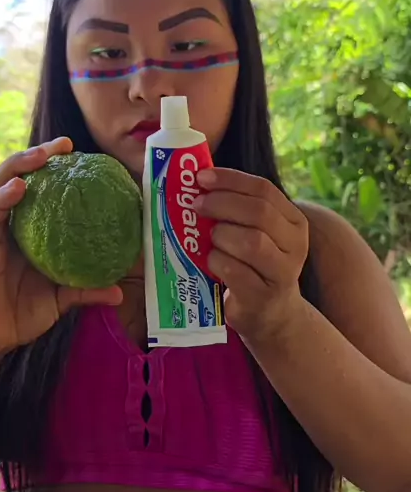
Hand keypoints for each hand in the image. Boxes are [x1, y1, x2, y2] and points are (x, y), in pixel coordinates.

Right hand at [0, 137, 122, 355]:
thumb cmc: (23, 314)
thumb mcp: (61, 300)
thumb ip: (86, 290)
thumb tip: (120, 291)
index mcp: (31, 232)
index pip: (42, 191)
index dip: (57, 170)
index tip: (82, 155)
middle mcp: (11, 225)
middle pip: (20, 177)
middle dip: (39, 155)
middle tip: (65, 145)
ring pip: (0, 185)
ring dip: (19, 165)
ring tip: (41, 155)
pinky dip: (3, 197)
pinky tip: (20, 187)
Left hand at [195, 168, 308, 343]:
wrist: (272, 315)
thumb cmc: (255, 266)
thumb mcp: (256, 234)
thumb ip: (238, 210)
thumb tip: (198, 181)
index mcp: (294, 222)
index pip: (264, 190)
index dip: (231, 179)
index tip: (202, 177)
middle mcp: (295, 246)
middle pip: (259, 213)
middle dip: (222, 204)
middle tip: (196, 204)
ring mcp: (282, 274)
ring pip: (251, 242)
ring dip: (221, 236)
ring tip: (209, 239)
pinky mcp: (262, 298)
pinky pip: (235, 271)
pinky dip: (217, 262)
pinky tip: (211, 262)